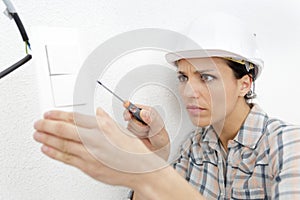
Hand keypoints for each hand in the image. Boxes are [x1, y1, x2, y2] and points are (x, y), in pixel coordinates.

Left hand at [33, 108, 166, 186]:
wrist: (142, 170)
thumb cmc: (134, 151)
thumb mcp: (121, 130)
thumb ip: (106, 121)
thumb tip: (97, 114)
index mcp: (102, 127)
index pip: (75, 118)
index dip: (59, 115)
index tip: (49, 114)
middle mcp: (95, 139)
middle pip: (65, 130)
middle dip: (47, 125)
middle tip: (38, 123)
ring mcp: (90, 154)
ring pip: (63, 144)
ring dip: (47, 138)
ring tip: (37, 134)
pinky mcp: (89, 167)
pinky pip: (67, 159)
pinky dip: (54, 153)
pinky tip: (46, 148)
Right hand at [123, 101, 169, 159]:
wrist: (158, 148)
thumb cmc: (161, 136)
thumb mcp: (157, 127)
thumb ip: (150, 119)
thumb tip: (143, 113)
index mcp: (147, 111)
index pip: (134, 107)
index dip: (129, 110)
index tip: (128, 116)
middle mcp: (141, 116)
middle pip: (130, 117)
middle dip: (138, 125)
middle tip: (147, 128)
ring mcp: (136, 123)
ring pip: (130, 126)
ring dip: (139, 131)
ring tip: (147, 133)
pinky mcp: (133, 131)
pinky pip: (128, 132)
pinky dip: (136, 135)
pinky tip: (143, 136)